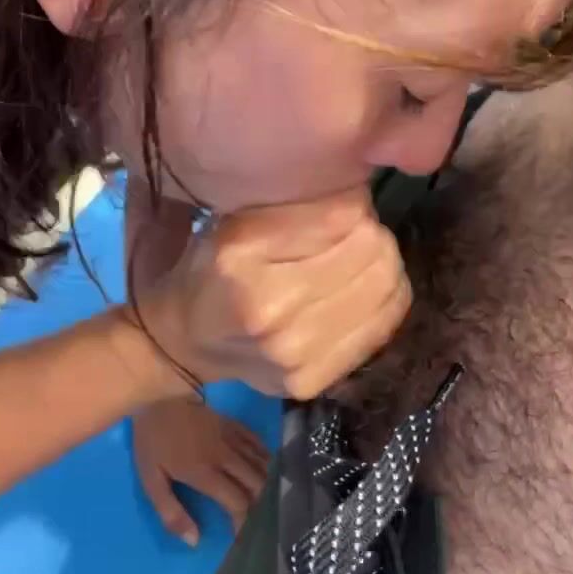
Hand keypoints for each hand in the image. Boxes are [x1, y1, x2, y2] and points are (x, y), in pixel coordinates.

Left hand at [132, 400, 269, 544]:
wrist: (158, 395)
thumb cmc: (153, 441)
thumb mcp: (151, 480)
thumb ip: (171, 512)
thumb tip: (194, 541)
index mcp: (205, 473)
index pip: (238, 503)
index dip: (244, 523)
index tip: (241, 537)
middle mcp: (225, 456)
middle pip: (256, 485)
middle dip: (259, 506)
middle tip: (253, 520)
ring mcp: (232, 438)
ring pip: (262, 465)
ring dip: (265, 484)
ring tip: (261, 500)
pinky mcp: (234, 424)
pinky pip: (258, 443)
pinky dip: (265, 459)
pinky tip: (264, 470)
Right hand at [142, 187, 411, 398]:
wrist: (186, 342)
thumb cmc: (214, 268)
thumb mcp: (238, 221)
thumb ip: (295, 205)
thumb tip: (362, 193)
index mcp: (240, 255)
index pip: (340, 215)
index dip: (353, 203)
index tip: (344, 206)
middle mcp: (267, 308)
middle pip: (370, 249)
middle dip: (371, 232)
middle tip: (355, 234)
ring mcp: (292, 353)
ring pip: (386, 286)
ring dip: (382, 264)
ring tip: (358, 262)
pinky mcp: (312, 381)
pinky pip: (383, 325)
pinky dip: (383, 300)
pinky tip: (360, 293)